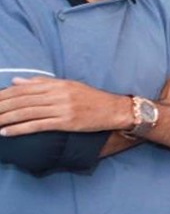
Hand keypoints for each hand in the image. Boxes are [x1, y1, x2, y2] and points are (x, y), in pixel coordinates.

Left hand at [0, 77, 131, 135]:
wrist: (115, 110)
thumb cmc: (92, 99)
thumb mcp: (68, 86)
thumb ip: (42, 83)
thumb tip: (16, 81)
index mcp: (57, 84)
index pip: (24, 88)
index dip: (5, 95)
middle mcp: (58, 94)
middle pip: (22, 100)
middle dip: (1, 106)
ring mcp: (62, 108)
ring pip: (26, 112)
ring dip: (5, 118)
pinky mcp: (66, 122)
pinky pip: (37, 125)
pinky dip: (19, 129)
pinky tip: (6, 132)